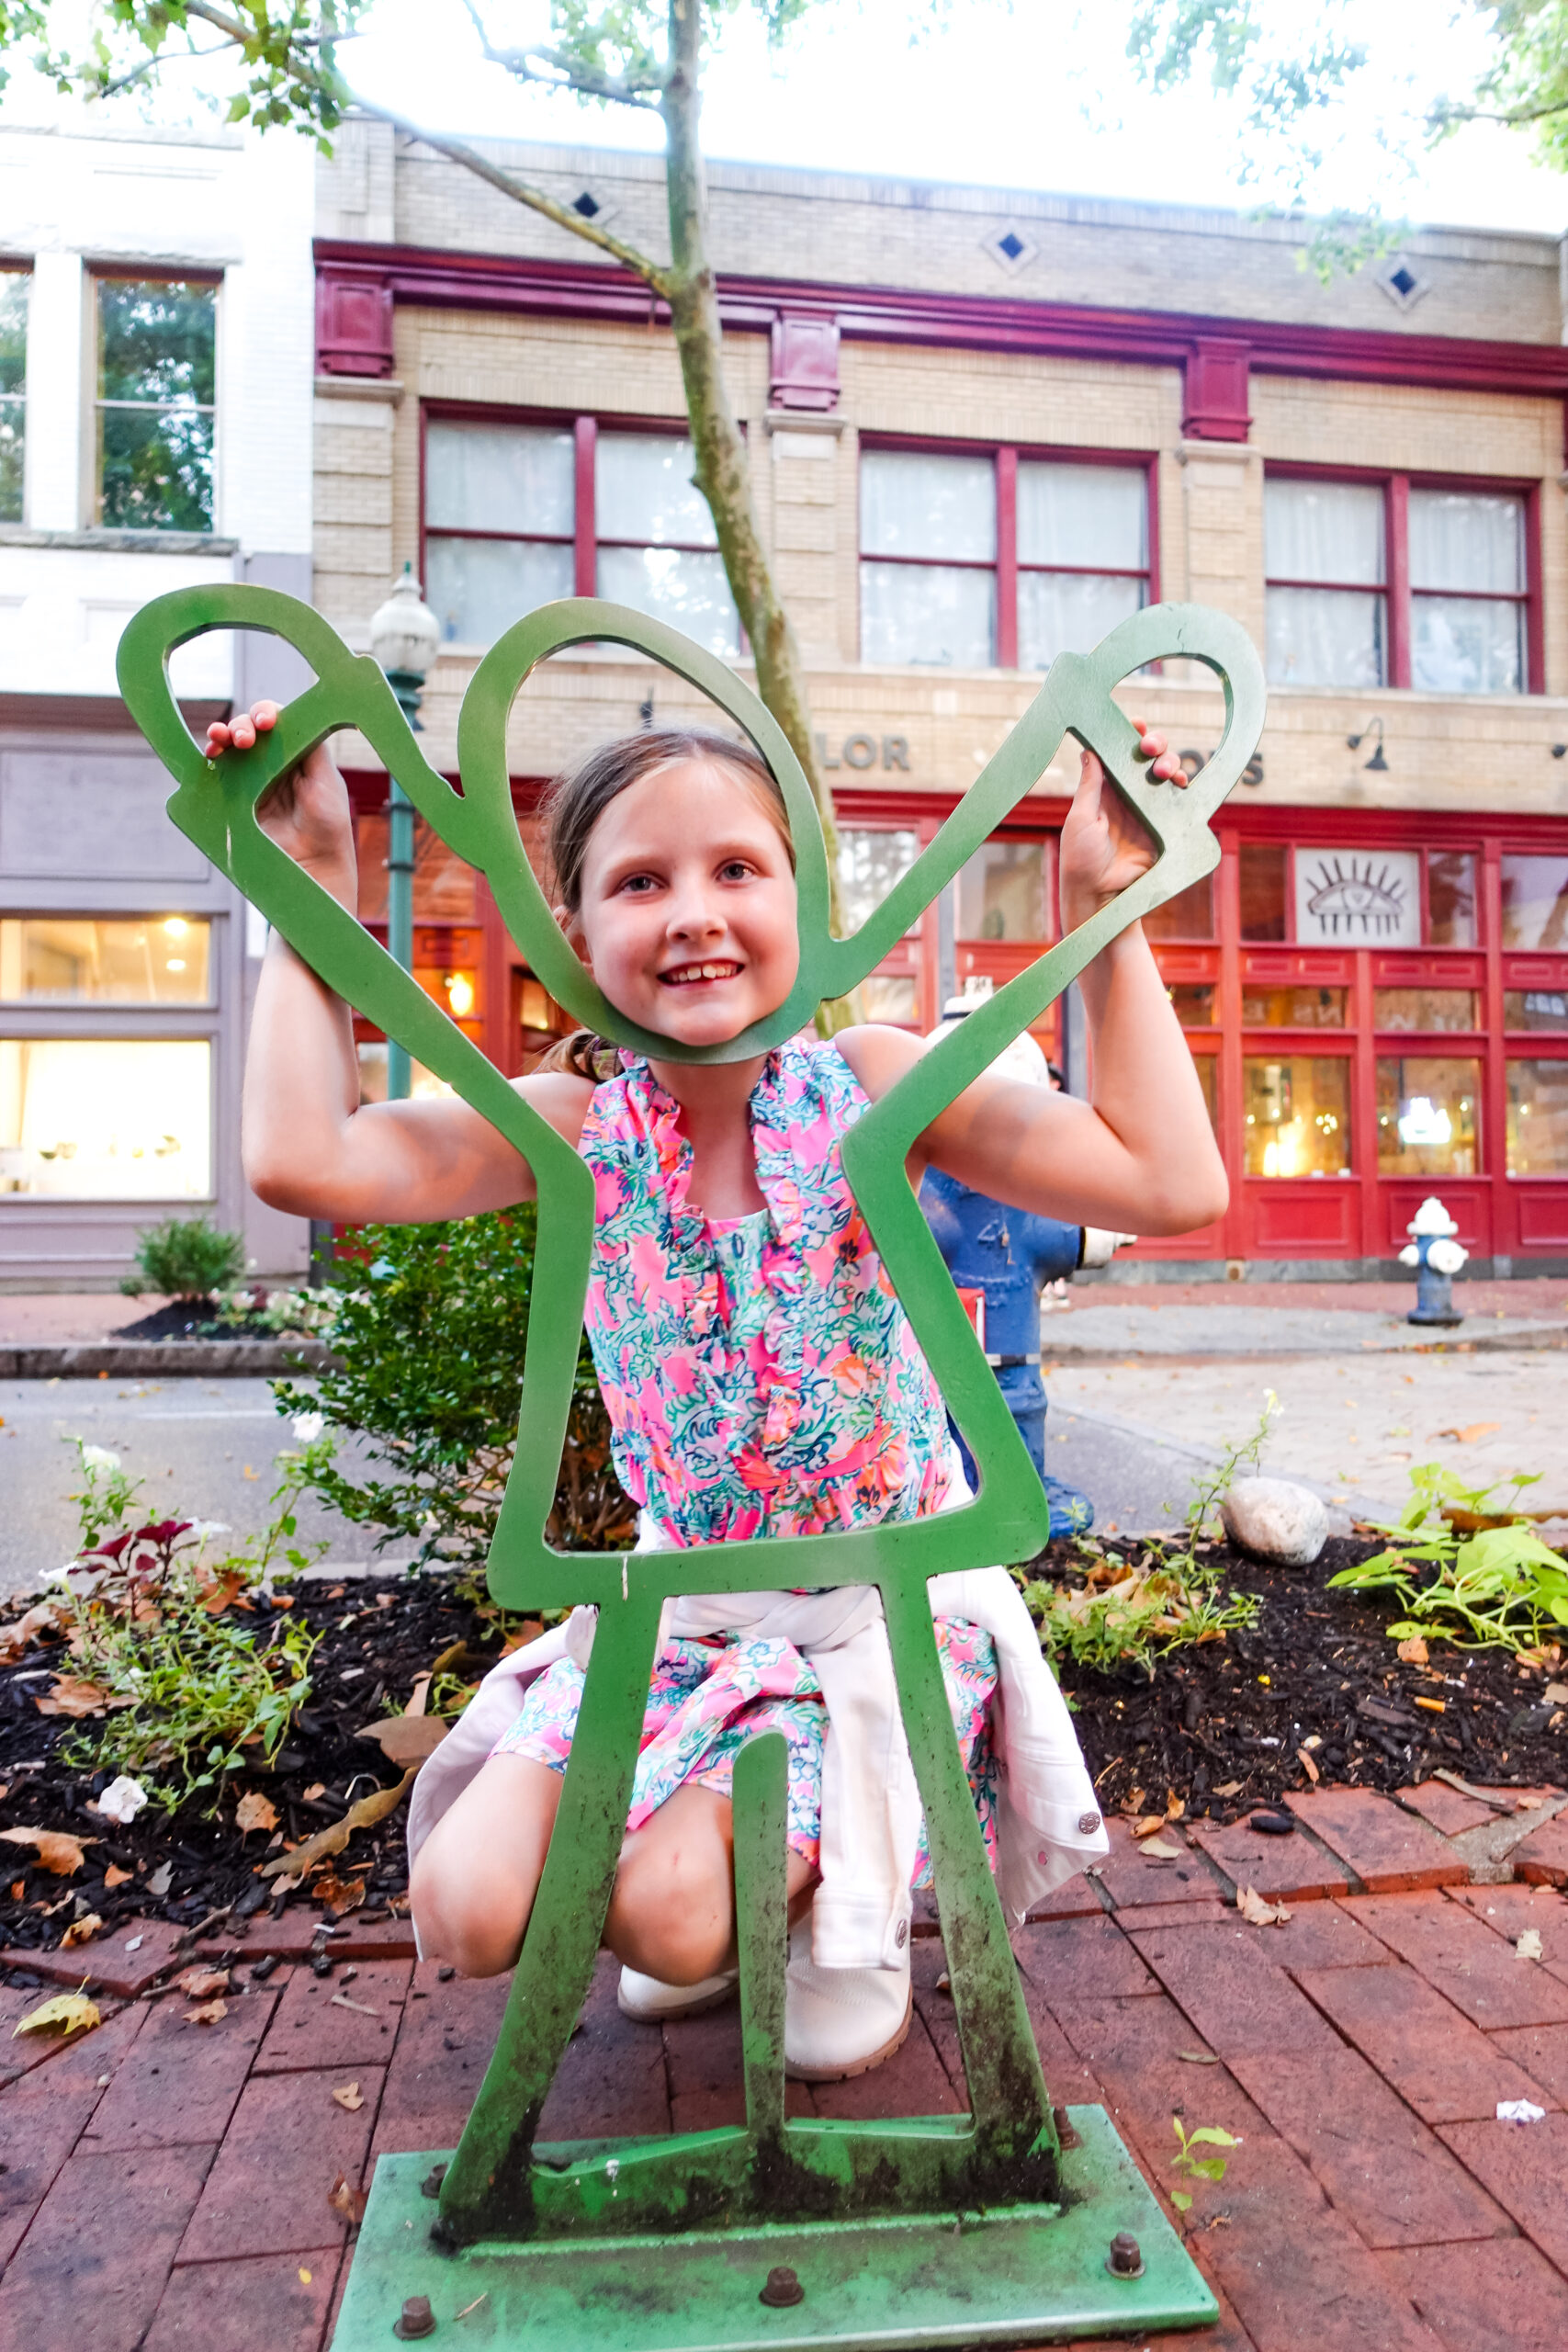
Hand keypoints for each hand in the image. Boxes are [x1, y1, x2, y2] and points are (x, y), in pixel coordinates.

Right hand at [207, 702, 357, 910]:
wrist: (313, 867)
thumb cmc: (328, 826)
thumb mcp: (326, 781)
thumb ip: (310, 747)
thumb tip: (290, 714)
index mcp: (299, 753)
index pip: (278, 722)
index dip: (267, 714)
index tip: (266, 722)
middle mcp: (275, 762)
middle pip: (251, 729)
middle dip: (243, 725)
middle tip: (245, 738)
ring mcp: (254, 779)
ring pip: (233, 746)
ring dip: (224, 734)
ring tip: (221, 739)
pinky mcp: (237, 797)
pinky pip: (221, 772)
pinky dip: (213, 758)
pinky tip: (212, 752)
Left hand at [1058, 718, 1184, 933]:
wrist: (1100, 896)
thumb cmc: (1080, 859)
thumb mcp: (1080, 818)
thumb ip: (1090, 786)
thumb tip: (1090, 750)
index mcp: (1104, 789)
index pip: (1119, 754)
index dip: (1128, 735)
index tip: (1135, 724)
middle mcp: (1128, 795)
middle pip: (1147, 758)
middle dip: (1154, 745)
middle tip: (1150, 747)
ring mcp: (1148, 809)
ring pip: (1165, 774)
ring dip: (1169, 763)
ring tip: (1163, 771)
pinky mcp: (1164, 825)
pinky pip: (1178, 800)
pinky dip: (1182, 786)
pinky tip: (1179, 782)